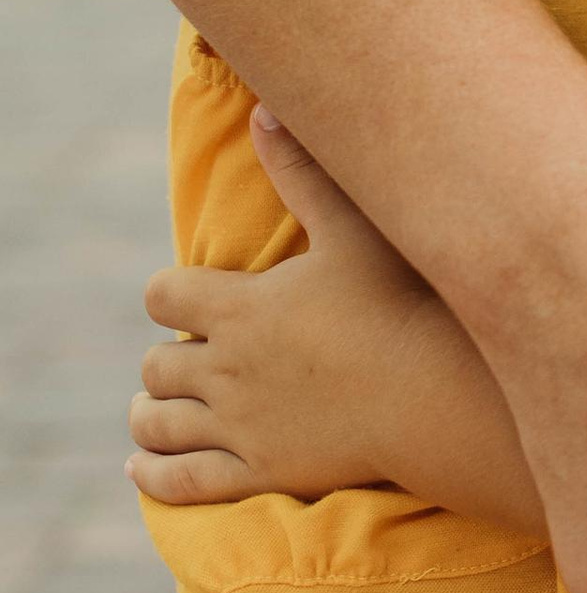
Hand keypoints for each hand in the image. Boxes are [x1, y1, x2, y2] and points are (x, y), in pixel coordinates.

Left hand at [131, 115, 460, 504]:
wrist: (438, 397)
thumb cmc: (403, 306)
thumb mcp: (354, 230)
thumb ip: (305, 173)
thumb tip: (265, 111)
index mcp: (238, 307)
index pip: (162, 295)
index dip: (168, 295)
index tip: (184, 299)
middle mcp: (224, 367)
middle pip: (157, 364)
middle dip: (165, 361)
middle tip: (185, 361)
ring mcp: (238, 425)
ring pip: (158, 421)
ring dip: (150, 414)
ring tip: (154, 412)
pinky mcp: (259, 472)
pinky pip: (183, 481)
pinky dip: (154, 475)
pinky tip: (143, 467)